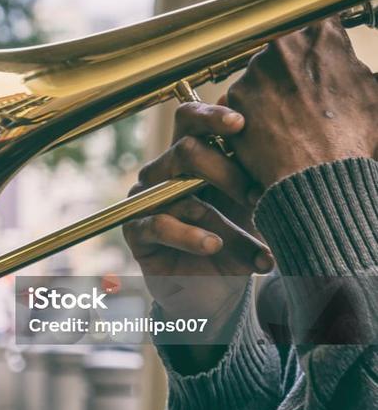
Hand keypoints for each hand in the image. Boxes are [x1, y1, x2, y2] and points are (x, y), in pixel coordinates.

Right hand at [123, 101, 273, 358]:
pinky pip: (159, 225)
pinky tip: (213, 246)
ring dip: (223, 222)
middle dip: (226, 172)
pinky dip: (190, 236)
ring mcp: (147, 200)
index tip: (240, 123)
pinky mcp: (136, 231)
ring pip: (180, 193)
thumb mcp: (255, 207)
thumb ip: (255, 172)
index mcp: (191, 157)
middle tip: (256, 196)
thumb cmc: (238, 243)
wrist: (218, 293)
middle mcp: (164, 173)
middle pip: (185, 150)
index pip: (189, 120)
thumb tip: (273, 133)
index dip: (211, 116)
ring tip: (254, 248)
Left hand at [226, 17, 377, 187]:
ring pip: (262, 76)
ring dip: (272, 93)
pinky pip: (243, 100)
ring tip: (291, 120)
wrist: (318, 177)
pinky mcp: (234, 97)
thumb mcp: (374, 94)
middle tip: (304, 100)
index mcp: (321, 35)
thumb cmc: (353, 138)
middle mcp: (283, 45)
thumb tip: (357, 70)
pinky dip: (254, 114)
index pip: (316, 29)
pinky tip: (273, 131)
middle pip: (284, 53)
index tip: (319, 65)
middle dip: (292, 71)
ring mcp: (255, 70)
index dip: (319, 51)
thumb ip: (359, 70)